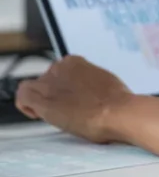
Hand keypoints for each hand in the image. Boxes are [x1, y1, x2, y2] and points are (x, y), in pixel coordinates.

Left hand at [16, 56, 132, 143]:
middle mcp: (59, 69)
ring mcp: (50, 84)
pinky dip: (26, 106)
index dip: (63, 85)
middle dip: (52, 92)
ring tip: (52, 112)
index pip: (59, 71)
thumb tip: (87, 89)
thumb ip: (89, 79)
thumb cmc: (116, 99)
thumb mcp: (104, 79)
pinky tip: (38, 114)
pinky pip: (23, 97)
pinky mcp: (43, 101)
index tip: (71, 96)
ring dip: (39, 98)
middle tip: (65, 106)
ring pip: (31, 87)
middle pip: (46, 79)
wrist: (115, 110)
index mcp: (75, 62)